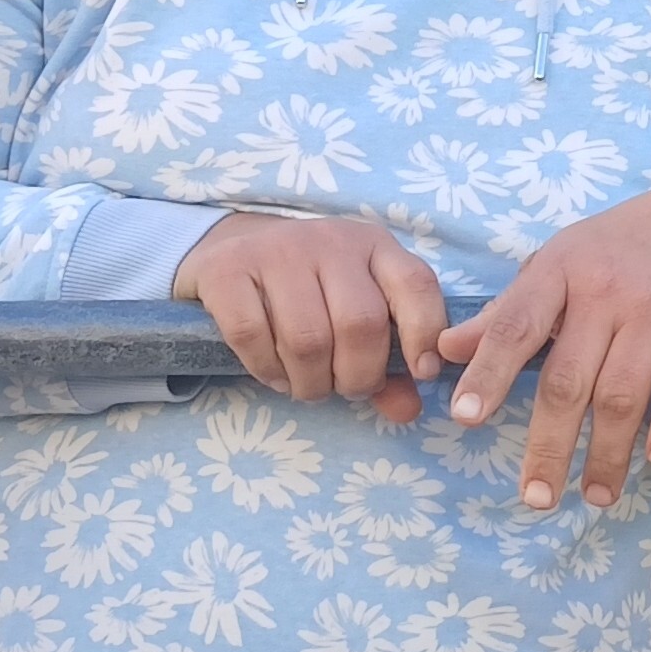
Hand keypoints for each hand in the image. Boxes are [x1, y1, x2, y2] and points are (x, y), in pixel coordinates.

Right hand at [173, 214, 447, 427]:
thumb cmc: (310, 289)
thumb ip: (387, 363)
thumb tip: (407, 411)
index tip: (421, 373)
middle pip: (360, 323)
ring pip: (307, 338)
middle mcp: (330, 240)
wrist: (232, 248)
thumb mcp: (356, 311)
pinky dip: (267, 369)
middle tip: (344, 388)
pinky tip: (274, 373)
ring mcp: (277, 249)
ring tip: (308, 385)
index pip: (416, 284)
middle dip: (358, 375)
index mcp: (375, 246)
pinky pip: (252, 335)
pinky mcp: (226, 268)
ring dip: (311, 381)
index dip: (424, 334)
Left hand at [436, 176, 650, 511]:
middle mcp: (607, 287)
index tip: (466, 418)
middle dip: (550, 445)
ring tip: (597, 495)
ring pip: (625, 393)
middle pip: (569, 379)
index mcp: (561, 269)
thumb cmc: (621, 245)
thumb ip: (508, 310)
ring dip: (610, 453)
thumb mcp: (559, 261)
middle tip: (536, 497)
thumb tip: (445, 350)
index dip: (488, 372)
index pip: (516, 326)